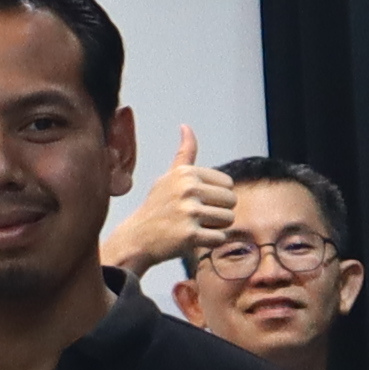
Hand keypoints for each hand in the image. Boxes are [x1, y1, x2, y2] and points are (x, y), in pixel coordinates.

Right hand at [102, 127, 235, 273]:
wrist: (137, 238)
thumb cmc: (156, 207)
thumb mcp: (168, 177)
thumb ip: (184, 154)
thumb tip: (186, 126)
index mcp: (186, 173)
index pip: (228, 184)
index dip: (216, 196)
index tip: (197, 202)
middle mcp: (188, 189)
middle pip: (231, 201)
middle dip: (219, 212)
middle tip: (197, 218)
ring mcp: (189, 212)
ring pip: (229, 219)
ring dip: (216, 227)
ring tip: (196, 227)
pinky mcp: (190, 235)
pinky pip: (220, 238)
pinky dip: (210, 242)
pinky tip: (193, 240)